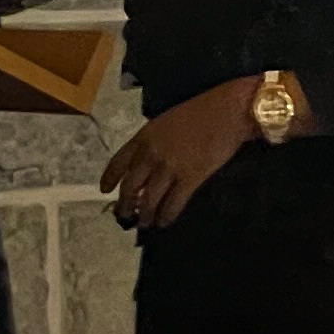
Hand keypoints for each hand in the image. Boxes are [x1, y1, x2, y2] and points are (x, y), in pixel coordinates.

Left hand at [99, 78, 263, 232]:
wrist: (228, 111)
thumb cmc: (202, 111)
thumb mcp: (167, 122)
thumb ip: (154, 143)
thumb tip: (148, 167)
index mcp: (144, 136)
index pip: (119, 161)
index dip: (110, 178)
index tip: (105, 191)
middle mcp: (152, 154)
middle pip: (130, 186)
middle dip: (125, 205)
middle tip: (125, 217)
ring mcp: (170, 167)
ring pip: (149, 199)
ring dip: (145, 215)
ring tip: (145, 223)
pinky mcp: (190, 179)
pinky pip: (172, 204)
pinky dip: (166, 216)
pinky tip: (165, 222)